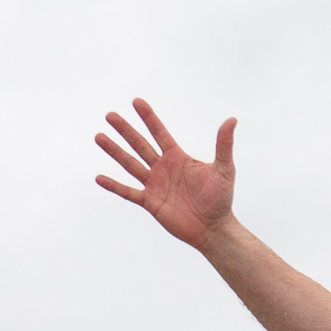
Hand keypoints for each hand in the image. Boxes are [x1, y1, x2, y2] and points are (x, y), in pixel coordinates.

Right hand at [95, 99, 235, 247]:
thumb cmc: (221, 199)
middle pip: (140, 144)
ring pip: (130, 164)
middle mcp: (163, 168)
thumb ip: (224, 145)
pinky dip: (114, 186)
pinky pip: (128, 192)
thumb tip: (232, 119)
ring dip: (114, 151)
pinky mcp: (150, 203)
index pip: (160, 133)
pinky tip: (99, 177)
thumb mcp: (224, 169)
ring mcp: (155, 185)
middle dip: (125, 130)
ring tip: (98, 136)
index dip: (148, 118)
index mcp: (178, 157)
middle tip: (109, 115)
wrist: (213, 228)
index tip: (136, 101)